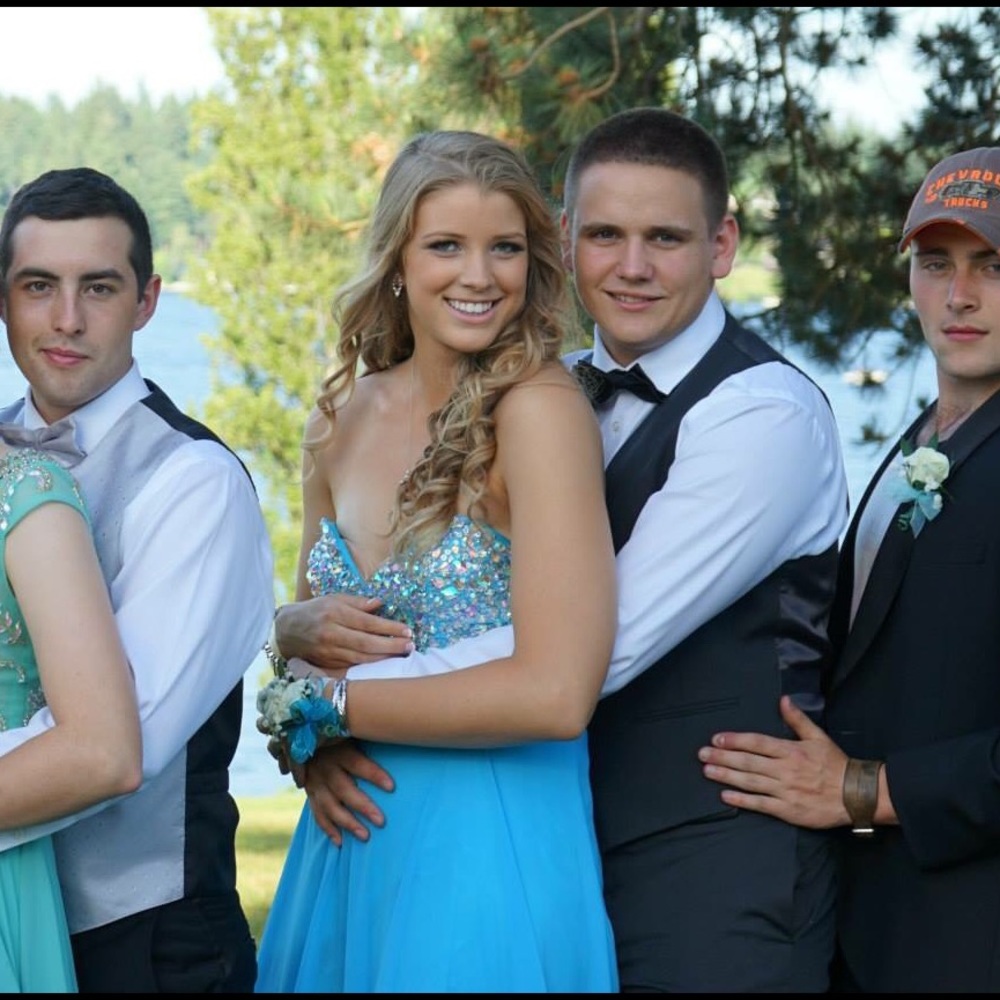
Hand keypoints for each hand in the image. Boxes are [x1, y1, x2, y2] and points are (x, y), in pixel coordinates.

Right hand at [275, 595, 413, 671]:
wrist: (285, 631)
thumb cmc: (314, 611)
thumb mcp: (333, 599)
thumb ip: (357, 602)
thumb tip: (379, 603)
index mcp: (334, 613)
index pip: (367, 622)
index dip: (388, 628)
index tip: (407, 631)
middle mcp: (331, 633)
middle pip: (366, 643)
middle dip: (391, 646)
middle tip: (410, 646)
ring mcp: (327, 651)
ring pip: (360, 658)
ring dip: (384, 658)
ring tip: (402, 654)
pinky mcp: (326, 664)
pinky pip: (351, 666)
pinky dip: (369, 666)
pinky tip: (384, 663)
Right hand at [303, 741, 394, 846]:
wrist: (303, 738)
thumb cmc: (340, 735)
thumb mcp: (351, 732)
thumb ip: (368, 738)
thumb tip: (396, 738)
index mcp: (339, 751)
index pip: (359, 764)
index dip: (374, 775)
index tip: (392, 787)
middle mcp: (326, 768)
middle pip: (344, 790)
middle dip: (363, 806)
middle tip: (381, 821)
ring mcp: (315, 783)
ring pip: (330, 806)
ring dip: (348, 823)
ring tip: (365, 836)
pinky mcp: (310, 793)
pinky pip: (317, 814)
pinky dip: (328, 829)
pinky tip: (340, 842)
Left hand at [697, 695, 849, 828]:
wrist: (856, 795)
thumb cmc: (836, 765)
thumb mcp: (818, 737)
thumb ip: (798, 719)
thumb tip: (783, 700)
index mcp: (791, 750)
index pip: (757, 742)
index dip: (735, 740)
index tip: (716, 738)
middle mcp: (784, 770)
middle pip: (748, 761)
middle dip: (722, 757)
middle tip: (702, 754)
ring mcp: (785, 791)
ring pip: (750, 781)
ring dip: (726, 775)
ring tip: (707, 770)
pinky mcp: (788, 810)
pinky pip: (761, 804)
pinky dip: (742, 800)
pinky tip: (725, 796)